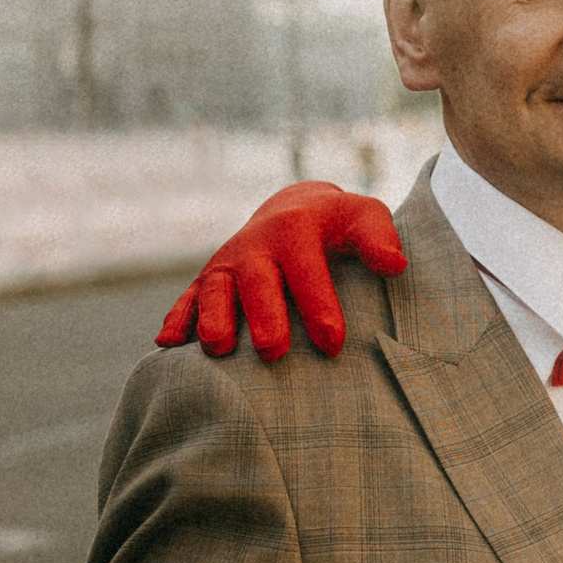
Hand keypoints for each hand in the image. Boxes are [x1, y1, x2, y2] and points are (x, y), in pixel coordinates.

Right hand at [156, 184, 406, 362]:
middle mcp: (255, 245)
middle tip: (273, 352)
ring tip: (219, 349)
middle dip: (263, 316)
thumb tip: (394, 265)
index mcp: (295, 229)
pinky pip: (186, 298)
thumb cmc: (338, 225)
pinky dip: (177, 319)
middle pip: (256, 282)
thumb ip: (379, 238)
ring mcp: (227, 262)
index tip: (333, 342)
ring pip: (214, 290)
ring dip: (214, 318)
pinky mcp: (207, 279)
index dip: (318, 305)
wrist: (293, 210)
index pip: (306, 270)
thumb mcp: (364, 217)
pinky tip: (168, 345)